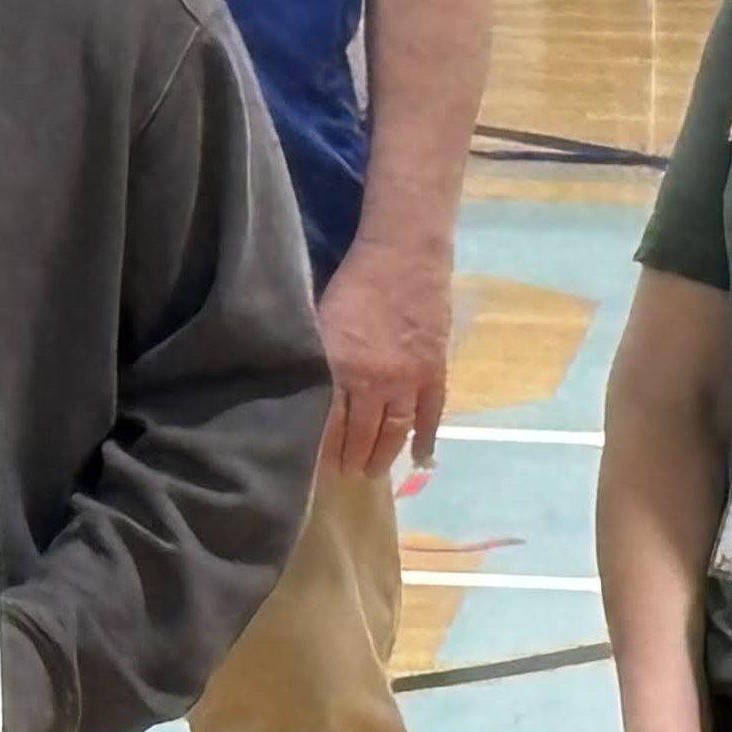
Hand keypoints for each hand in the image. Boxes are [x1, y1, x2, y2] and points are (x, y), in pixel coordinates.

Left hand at [317, 239, 450, 479]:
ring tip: (371, 472)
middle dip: (351, 458)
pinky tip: (421, 459)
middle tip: (344, 475)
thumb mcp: (319, 318)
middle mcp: (374, 381)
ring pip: (395, 431)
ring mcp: (409, 379)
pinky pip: (432, 414)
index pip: (328, 422)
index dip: (321, 449)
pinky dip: (426, 439)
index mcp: (340, 367)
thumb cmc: (353, 280)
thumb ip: (313, 356)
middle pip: (361, 433)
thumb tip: (297, 387)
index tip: (312, 468)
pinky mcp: (434, 370)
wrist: (404, 255)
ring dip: (383, 455)